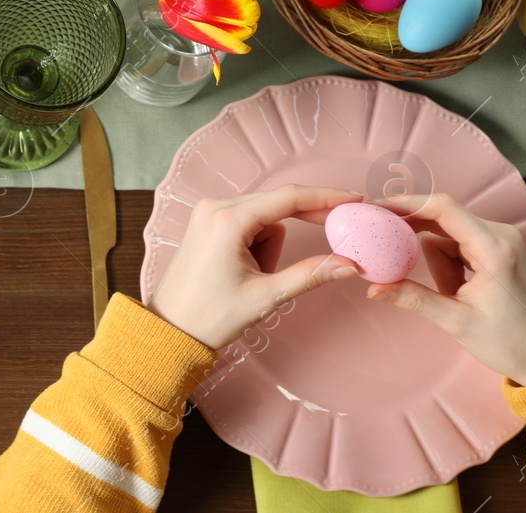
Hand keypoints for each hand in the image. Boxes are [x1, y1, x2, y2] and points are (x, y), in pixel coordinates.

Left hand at [147, 185, 361, 349]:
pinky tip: (245, 270)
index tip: (355, 198)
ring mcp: (208, 212)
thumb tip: (351, 265)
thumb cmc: (211, 315)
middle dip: (303, 224)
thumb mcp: (266, 296)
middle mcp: (215, 206)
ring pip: (265, 218)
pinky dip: (258, 244)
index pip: (288, 197)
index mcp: (228, 220)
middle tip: (339, 234)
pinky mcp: (207, 222)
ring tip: (255, 278)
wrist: (170, 328)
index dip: (326, 196)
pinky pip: (248, 223)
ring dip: (272, 246)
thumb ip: (311, 274)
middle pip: (277, 205)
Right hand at [368, 193, 525, 386]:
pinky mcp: (496, 249)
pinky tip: (455, 289)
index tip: (376, 208)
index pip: (444, 208)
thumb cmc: (511, 343)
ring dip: (437, 262)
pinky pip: (456, 244)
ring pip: (445, 235)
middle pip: (440, 219)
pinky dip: (447, 265)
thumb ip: (414, 299)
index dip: (407, 203)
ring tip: (450, 295)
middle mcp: (500, 236)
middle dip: (416, 238)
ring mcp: (499, 240)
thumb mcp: (457, 323)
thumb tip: (373, 288)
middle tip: (388, 252)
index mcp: (495, 249)